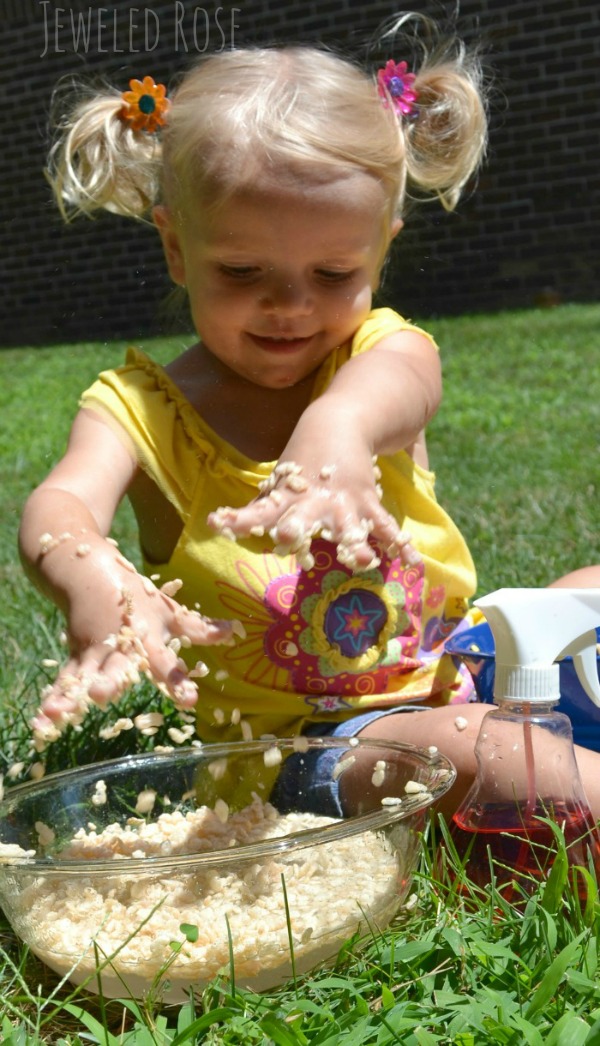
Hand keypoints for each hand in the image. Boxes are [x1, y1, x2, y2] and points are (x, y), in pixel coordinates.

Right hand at [30, 535, 240, 747]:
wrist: (86, 568)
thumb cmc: (134, 595)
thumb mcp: (168, 611)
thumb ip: (199, 627)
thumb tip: (235, 632)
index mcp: (148, 635)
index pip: (166, 661)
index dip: (178, 679)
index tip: (190, 700)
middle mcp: (121, 645)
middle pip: (118, 666)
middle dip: (112, 680)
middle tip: (105, 694)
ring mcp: (94, 648)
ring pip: (84, 675)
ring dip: (74, 695)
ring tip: (60, 715)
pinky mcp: (73, 652)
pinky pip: (63, 680)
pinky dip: (53, 701)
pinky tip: (43, 723)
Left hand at [208, 421, 420, 572]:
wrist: (338, 425)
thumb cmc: (301, 465)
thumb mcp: (278, 483)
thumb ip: (261, 507)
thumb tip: (220, 525)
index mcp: (284, 500)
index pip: (256, 513)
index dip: (237, 520)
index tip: (218, 523)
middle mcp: (311, 505)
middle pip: (301, 521)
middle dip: (295, 530)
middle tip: (289, 537)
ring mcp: (342, 504)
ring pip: (348, 529)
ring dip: (355, 546)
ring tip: (365, 561)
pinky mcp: (367, 502)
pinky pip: (385, 528)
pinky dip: (401, 545)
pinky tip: (414, 564)